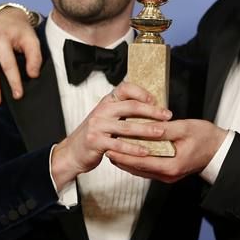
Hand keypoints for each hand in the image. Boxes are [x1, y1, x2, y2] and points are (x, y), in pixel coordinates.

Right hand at [50, 82, 172, 189]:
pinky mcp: (95, 141)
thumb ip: (123, 111)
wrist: (72, 151)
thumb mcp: (106, 117)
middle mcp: (102, 110)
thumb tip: (151, 107)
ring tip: (161, 133)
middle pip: (131, 106)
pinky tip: (145, 151)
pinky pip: (119, 145)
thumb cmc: (95, 134)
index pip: (124, 88)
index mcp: (107, 101)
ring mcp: (97, 125)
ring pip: (127, 127)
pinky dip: (133, 149)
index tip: (155, 99)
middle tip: (167, 115)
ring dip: (146, 130)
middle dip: (152, 111)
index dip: (141, 92)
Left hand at [107, 119, 226, 183]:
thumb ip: (164, 129)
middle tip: (105, 148)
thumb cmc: (205, 137)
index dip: (124, 154)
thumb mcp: (184, 128)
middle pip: (138, 168)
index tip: (110, 146)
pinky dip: (137, 161)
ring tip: (112, 150)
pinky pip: (148, 168)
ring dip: (127, 161)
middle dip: (121, 158)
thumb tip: (145, 125)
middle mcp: (168, 174)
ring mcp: (169, 176)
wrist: (218, 149)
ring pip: (142, 170)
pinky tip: (128, 154)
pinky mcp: (169, 172)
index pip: (142, 161)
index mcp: (172, 165)